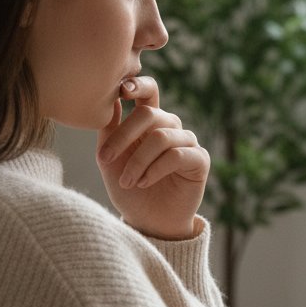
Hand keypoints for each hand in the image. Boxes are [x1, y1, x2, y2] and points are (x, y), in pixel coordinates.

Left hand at [96, 77, 209, 239]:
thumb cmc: (128, 189)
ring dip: (138, 161)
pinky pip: (177, 155)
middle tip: (105, 160)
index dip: (137, 84)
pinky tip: (144, 182)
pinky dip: (155, 169)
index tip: (121, 90)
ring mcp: (187, 142)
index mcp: (149, 121)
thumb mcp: (109, 158)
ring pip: (161, 137)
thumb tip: (112, 99)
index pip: (148, 91)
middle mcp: (170, 127)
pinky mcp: (200, 160)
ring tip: (127, 181)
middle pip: (150, 113)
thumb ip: (109, 130)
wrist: (149, 222)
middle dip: (123, 136)